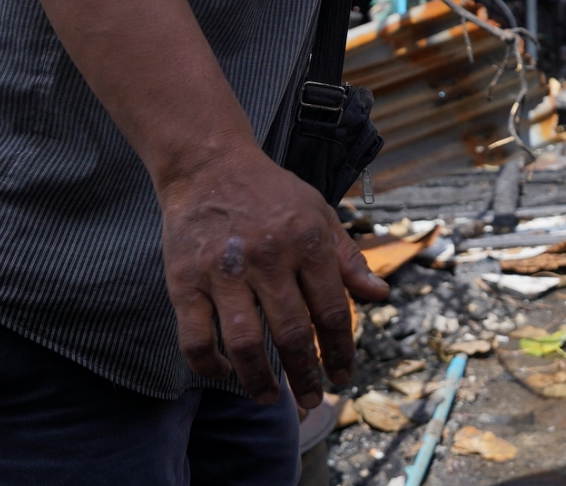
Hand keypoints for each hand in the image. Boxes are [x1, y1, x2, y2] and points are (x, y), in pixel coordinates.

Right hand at [158, 146, 388, 407]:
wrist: (208, 165)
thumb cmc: (270, 193)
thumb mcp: (320, 213)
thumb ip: (348, 258)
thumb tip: (380, 297)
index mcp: (308, 242)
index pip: (333, 311)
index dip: (342, 350)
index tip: (344, 376)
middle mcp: (269, 258)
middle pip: (293, 333)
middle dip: (307, 375)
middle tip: (313, 401)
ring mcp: (224, 272)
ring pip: (246, 343)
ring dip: (260, 381)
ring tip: (271, 399)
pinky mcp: (185, 281)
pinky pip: (196, 339)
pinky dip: (210, 366)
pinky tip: (225, 373)